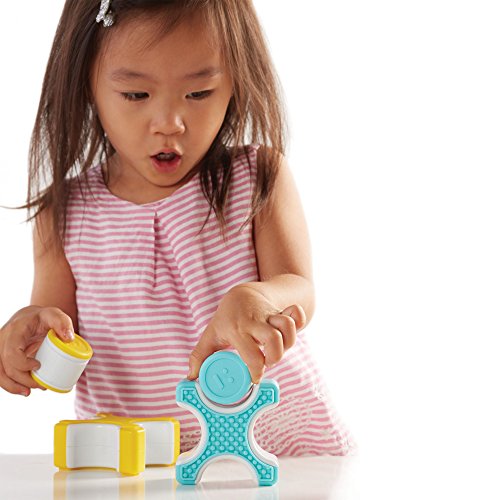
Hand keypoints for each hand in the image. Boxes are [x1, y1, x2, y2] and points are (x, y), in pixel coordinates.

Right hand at [0, 306, 74, 395]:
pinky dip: (10, 384)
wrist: (30, 317)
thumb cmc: (43, 317)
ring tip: (29, 392)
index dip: (23, 364)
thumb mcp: (54, 315)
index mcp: (14, 331)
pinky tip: (22, 390)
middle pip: (6, 367)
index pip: (12, 352)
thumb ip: (62, 323)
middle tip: (41, 385)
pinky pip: (1, 374)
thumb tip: (69, 338)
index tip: (39, 366)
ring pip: (0, 373)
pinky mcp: (2, 358)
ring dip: (13, 386)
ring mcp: (0, 350)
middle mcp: (2, 341)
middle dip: (23, 380)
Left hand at [188, 284, 305, 382]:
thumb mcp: (211, 334)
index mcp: (237, 330)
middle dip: (275, 357)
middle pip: (274, 340)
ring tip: (277, 348)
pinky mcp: (282, 310)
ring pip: (288, 327)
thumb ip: (200, 356)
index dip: (256, 371)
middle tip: (267, 361)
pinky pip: (297, 313)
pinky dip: (299, 322)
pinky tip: (288, 331)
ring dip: (288, 342)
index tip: (255, 378)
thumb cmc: (227, 318)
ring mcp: (270, 314)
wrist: (243, 293)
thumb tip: (190, 377)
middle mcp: (255, 321)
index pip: (251, 355)